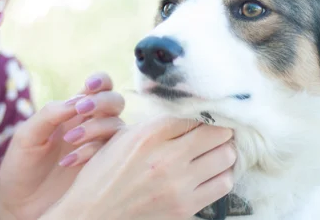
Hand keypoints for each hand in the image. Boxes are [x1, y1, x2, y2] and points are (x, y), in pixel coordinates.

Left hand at [0, 73, 124, 219]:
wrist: (19, 206)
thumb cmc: (21, 167)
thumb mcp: (26, 136)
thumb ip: (49, 114)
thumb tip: (76, 101)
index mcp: (72, 113)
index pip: (99, 87)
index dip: (101, 81)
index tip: (89, 86)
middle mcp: (89, 127)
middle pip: (115, 103)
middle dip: (103, 102)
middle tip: (81, 110)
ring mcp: (98, 148)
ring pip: (117, 126)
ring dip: (95, 128)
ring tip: (69, 140)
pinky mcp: (102, 169)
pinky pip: (112, 152)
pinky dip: (92, 151)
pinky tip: (69, 161)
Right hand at [44, 117, 235, 219]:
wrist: (94, 211)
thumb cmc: (105, 170)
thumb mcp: (123, 136)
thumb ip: (155, 123)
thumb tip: (189, 110)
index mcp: (149, 134)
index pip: (195, 113)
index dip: (205, 111)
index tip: (209, 111)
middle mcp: (166, 157)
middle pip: (218, 133)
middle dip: (221, 128)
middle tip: (219, 128)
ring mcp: (178, 184)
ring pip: (226, 157)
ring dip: (225, 150)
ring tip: (217, 148)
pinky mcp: (185, 206)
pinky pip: (224, 184)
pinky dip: (223, 174)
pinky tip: (213, 170)